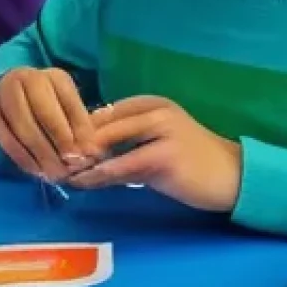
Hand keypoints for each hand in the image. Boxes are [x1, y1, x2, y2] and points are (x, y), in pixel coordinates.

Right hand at [0, 67, 100, 182]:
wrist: (16, 93)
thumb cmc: (53, 106)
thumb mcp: (71, 109)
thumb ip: (82, 127)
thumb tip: (92, 152)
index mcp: (54, 76)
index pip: (69, 101)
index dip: (79, 129)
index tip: (89, 154)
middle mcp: (26, 77)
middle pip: (43, 113)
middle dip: (59, 143)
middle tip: (70, 168)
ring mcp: (4, 92)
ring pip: (22, 127)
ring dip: (40, 155)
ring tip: (55, 174)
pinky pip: (5, 138)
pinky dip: (22, 158)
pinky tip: (36, 171)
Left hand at [71, 96, 241, 211]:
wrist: (233, 177)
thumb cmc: (193, 163)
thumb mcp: (155, 145)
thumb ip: (125, 143)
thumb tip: (85, 153)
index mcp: (151, 103)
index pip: (102, 112)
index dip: (77, 130)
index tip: (57, 148)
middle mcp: (155, 110)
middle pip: (100, 124)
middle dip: (73, 144)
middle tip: (52, 163)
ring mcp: (161, 130)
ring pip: (107, 143)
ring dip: (81, 160)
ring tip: (62, 174)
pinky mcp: (165, 155)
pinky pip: (122, 165)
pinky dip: (99, 174)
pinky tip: (85, 183)